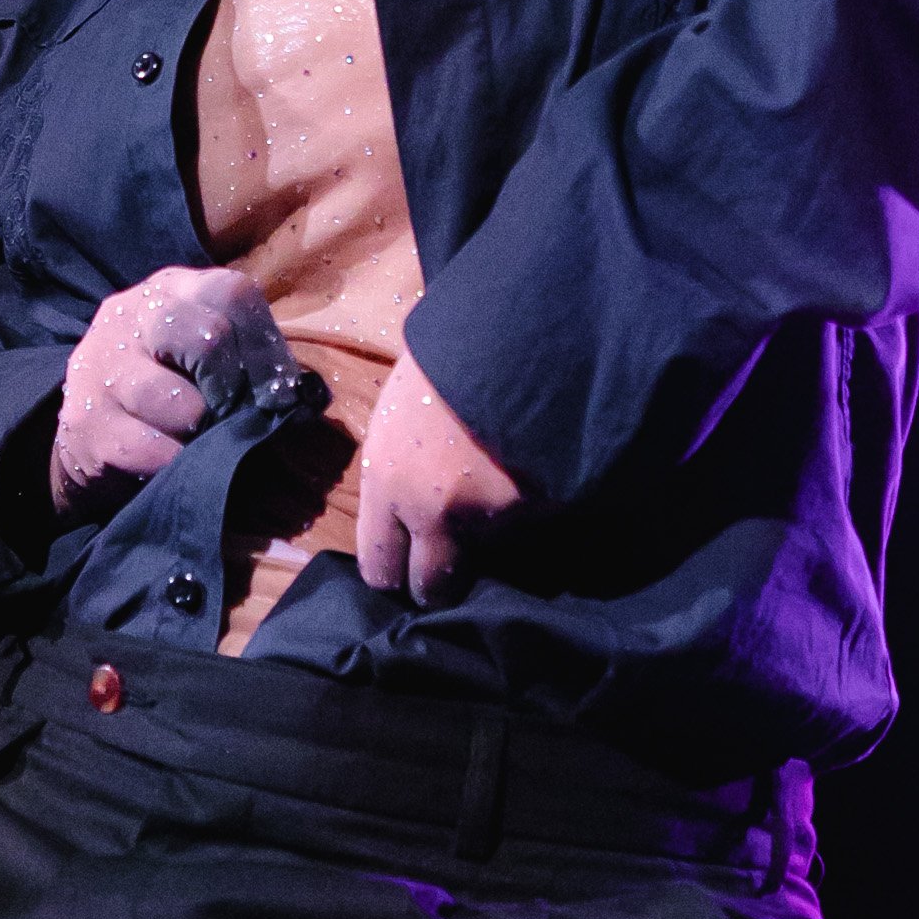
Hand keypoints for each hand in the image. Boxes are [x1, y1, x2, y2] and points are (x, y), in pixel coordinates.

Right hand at [50, 266, 313, 513]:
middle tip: (234, 415)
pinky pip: (153, 450)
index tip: (279, 393)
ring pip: (181, 404)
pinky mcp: (86, 423)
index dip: (266, 346)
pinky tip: (172, 461)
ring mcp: (102, 366)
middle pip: (207, 337)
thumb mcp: (199, 353)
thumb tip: (301, 397)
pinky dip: (175, 463)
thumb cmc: (165, 388)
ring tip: (198, 439)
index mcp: (171, 290)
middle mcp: (131, 315)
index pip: (233, 293)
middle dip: (234, 387)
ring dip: (204, 432)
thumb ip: (245, 358)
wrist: (89, 433)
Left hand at [354, 348, 521, 605]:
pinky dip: (527, 516)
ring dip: (490, 540)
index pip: (380, 568)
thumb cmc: (448, 358)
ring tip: (496, 492)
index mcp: (387, 481)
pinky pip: (528, 532)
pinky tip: (526, 475)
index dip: (395, 571)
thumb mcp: (399, 415)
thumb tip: (402, 520)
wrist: (517, 331)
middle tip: (454, 554)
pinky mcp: (538, 512)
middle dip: (441, 579)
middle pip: (432, 587)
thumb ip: (395, 475)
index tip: (408, 563)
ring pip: (486, 561)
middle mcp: (433, 511)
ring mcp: (490, 516)